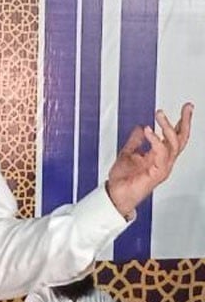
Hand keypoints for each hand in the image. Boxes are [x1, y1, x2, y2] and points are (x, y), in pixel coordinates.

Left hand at [106, 102, 193, 216]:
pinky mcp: (157, 173)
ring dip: (167, 127)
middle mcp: (164, 161)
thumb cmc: (122, 179)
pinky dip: (155, 141)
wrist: (115, 194)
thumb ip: (135, 140)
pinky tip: (149, 131)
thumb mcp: (127, 152)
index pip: (174, 136)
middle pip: (181, 139)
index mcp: (159, 156)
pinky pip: (161, 154)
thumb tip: (141, 127)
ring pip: (173, 144)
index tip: (187, 108)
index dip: (180, 122)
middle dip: (186, 122)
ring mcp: (163, 167)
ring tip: (159, 114)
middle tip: (187, 107)